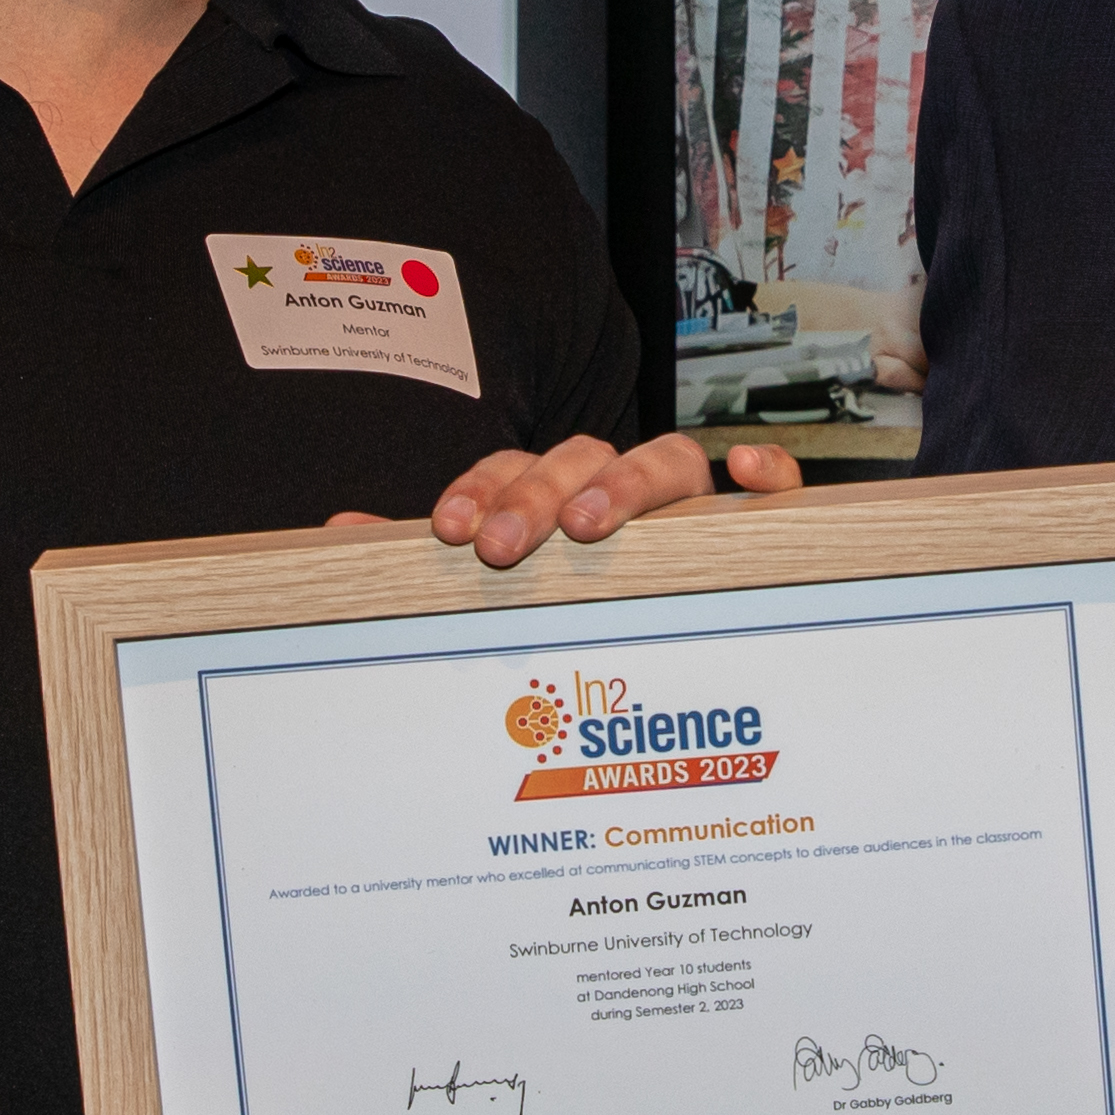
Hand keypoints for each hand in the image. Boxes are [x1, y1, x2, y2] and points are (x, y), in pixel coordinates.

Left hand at [345, 430, 803, 569]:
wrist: (676, 659)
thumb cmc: (575, 609)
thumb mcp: (494, 590)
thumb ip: (418, 564)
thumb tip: (335, 531)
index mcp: (557, 495)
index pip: (518, 466)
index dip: (483, 487)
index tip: (451, 531)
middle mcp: (623, 489)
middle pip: (585, 455)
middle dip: (538, 493)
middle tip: (504, 547)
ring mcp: (694, 505)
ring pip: (670, 462)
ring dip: (626, 483)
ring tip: (590, 525)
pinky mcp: (762, 528)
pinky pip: (779, 491)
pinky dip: (768, 473)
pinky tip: (745, 474)